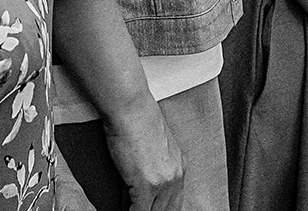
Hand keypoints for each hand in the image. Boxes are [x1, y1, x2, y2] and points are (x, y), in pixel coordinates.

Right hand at [101, 93, 184, 210]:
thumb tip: (137, 182)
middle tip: (138, 210)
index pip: (174, 199)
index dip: (161, 208)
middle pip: (168, 210)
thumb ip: (152, 166)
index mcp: (178, 165)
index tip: (149, 207)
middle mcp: (175, 176)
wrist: (131, 107)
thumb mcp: (153, 144)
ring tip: (129, 210)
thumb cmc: (137, 116)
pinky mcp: (146, 186)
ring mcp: (162, 183)